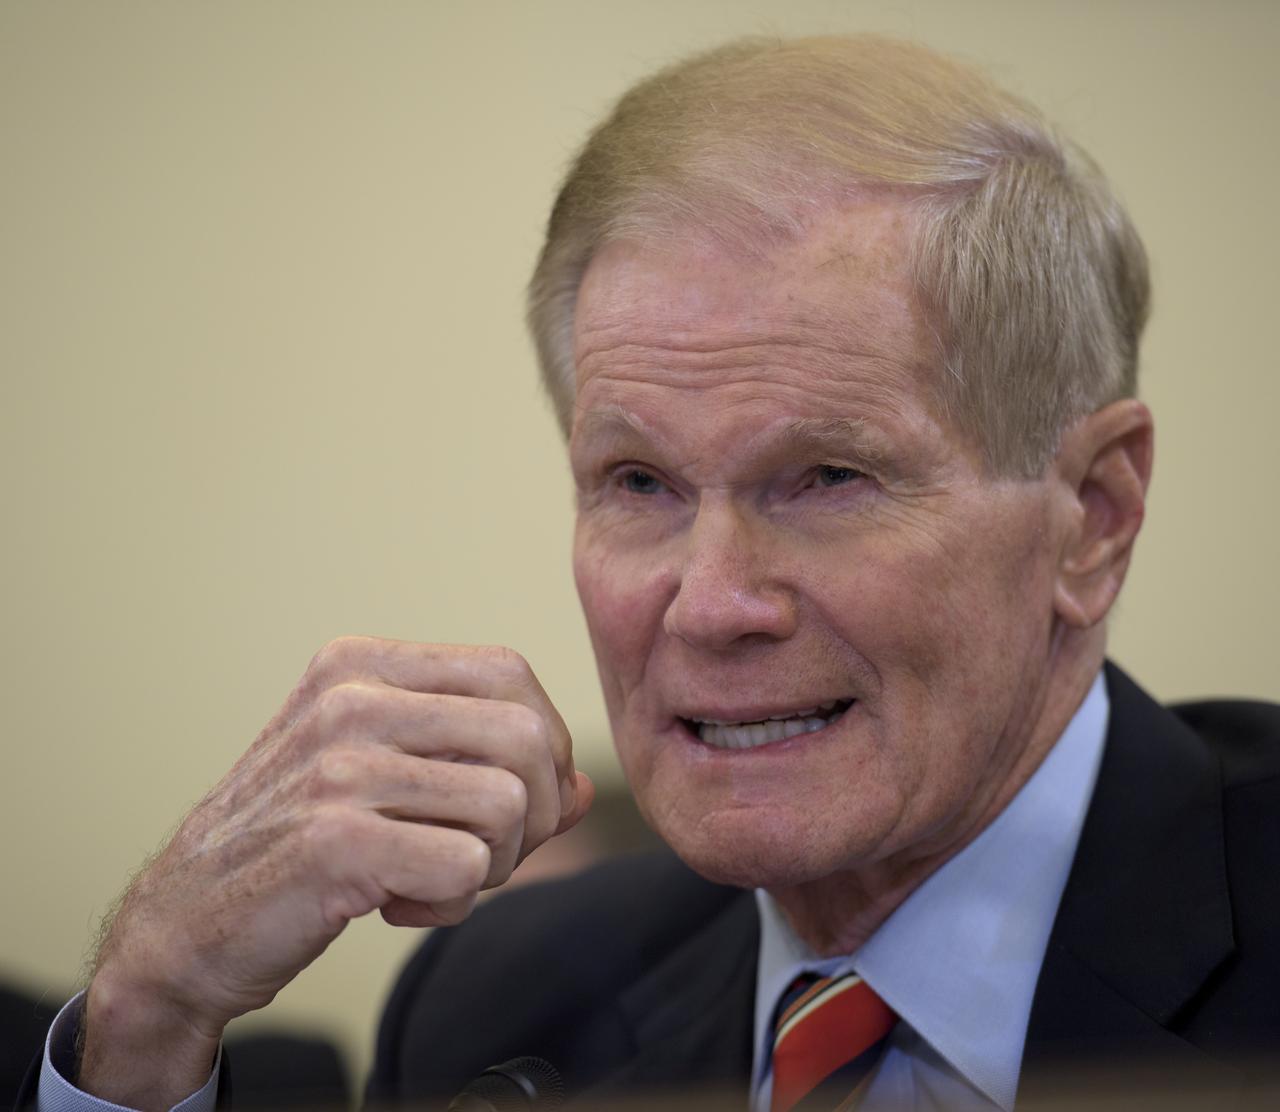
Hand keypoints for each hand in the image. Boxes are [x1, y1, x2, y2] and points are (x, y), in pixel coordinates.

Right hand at [79, 637, 592, 1109]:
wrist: (184, 922)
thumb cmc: (297, 842)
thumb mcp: (385, 777)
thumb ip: (483, 766)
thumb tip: (583, 786)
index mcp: (361, 666)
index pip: (510, 673)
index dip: (541, 742)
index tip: (513, 798)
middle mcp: (349, 700)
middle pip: (526, 736)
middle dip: (533, 811)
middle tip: (481, 852)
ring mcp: (339, 766)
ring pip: (510, 804)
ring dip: (493, 864)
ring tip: (432, 877)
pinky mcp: (335, 840)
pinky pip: (467, 867)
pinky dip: (452, 903)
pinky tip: (397, 906)